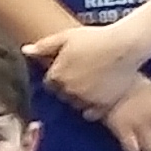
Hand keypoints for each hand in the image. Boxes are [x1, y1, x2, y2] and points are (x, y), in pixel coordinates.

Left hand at [22, 21, 148, 115]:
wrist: (125, 45)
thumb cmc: (95, 38)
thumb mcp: (67, 37)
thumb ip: (44, 46)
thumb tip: (25, 50)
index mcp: (57, 76)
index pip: (50, 83)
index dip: (59, 75)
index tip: (69, 67)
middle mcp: (69, 91)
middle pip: (63, 94)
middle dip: (69, 86)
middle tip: (83, 72)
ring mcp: (86, 100)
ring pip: (76, 103)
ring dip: (80, 96)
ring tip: (93, 80)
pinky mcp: (102, 106)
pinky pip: (91, 113)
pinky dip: (93, 106)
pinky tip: (100, 92)